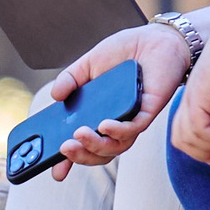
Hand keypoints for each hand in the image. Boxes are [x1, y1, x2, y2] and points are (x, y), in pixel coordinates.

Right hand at [41, 21, 192, 180]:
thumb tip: (54, 96)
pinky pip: (134, 128)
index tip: (55, 171)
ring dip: (95, 144)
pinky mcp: (149, 111)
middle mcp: (117, 122)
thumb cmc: (125, 52)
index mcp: (98, 114)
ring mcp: (133, 119)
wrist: (155, 38)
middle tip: (65, 148)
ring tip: (79, 135)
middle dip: (80, 156)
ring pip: (116, 146)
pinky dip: (118, 130)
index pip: (83, 144)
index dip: (69, 160)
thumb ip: (71, 79)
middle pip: (100, 152)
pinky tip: (104, 125)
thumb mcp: (90, 63)